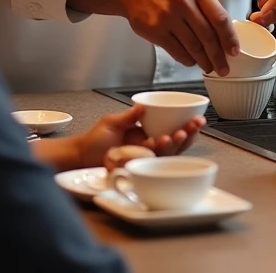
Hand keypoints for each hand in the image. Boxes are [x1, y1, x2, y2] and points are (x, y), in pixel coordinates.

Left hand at [32, 104, 205, 171]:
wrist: (79, 156)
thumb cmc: (93, 140)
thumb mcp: (112, 122)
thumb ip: (129, 116)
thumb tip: (145, 105)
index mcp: (145, 135)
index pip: (170, 130)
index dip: (184, 127)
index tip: (197, 118)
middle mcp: (147, 148)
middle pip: (173, 144)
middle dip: (186, 135)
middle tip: (195, 125)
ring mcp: (142, 160)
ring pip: (165, 154)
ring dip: (173, 144)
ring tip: (176, 134)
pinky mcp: (135, 169)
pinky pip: (149, 163)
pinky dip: (156, 153)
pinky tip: (161, 143)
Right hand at [124, 0, 239, 75]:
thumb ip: (206, 6)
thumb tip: (225, 34)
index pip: (220, 17)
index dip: (229, 38)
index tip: (234, 51)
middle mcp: (183, 1)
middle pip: (208, 36)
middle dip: (218, 56)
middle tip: (223, 68)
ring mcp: (168, 16)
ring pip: (193, 46)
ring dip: (203, 61)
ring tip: (208, 66)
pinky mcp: (155, 30)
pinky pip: (177, 51)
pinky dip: (187, 59)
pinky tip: (191, 61)